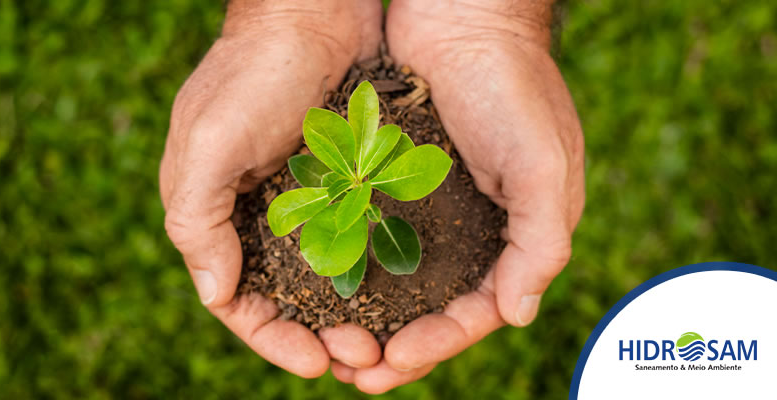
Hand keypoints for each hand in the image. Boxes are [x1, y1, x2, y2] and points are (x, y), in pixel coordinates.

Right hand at [159, 0, 383, 377]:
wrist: (312, 14)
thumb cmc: (253, 73)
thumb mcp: (208, 143)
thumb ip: (198, 219)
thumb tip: (215, 294)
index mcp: (216, 214)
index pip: (238, 300)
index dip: (273, 338)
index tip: (316, 362)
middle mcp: (259, 214)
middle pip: (287, 298)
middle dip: (319, 334)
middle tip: (364, 356)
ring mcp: (305, 200)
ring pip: (327, 278)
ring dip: (353, 312)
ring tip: (387, 338)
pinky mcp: (344, 182)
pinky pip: (357, 240)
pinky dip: (373, 270)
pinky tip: (402, 291)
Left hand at [331, 0, 584, 391]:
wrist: (462, 19)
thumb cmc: (511, 86)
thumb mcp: (544, 165)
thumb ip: (541, 242)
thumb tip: (516, 316)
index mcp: (519, 234)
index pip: (481, 310)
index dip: (440, 343)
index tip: (392, 360)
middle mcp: (477, 229)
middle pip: (437, 307)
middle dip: (400, 344)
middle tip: (355, 371)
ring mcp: (436, 207)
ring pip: (402, 281)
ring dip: (371, 316)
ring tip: (332, 344)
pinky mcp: (398, 183)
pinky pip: (376, 238)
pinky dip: (355, 268)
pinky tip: (323, 287)